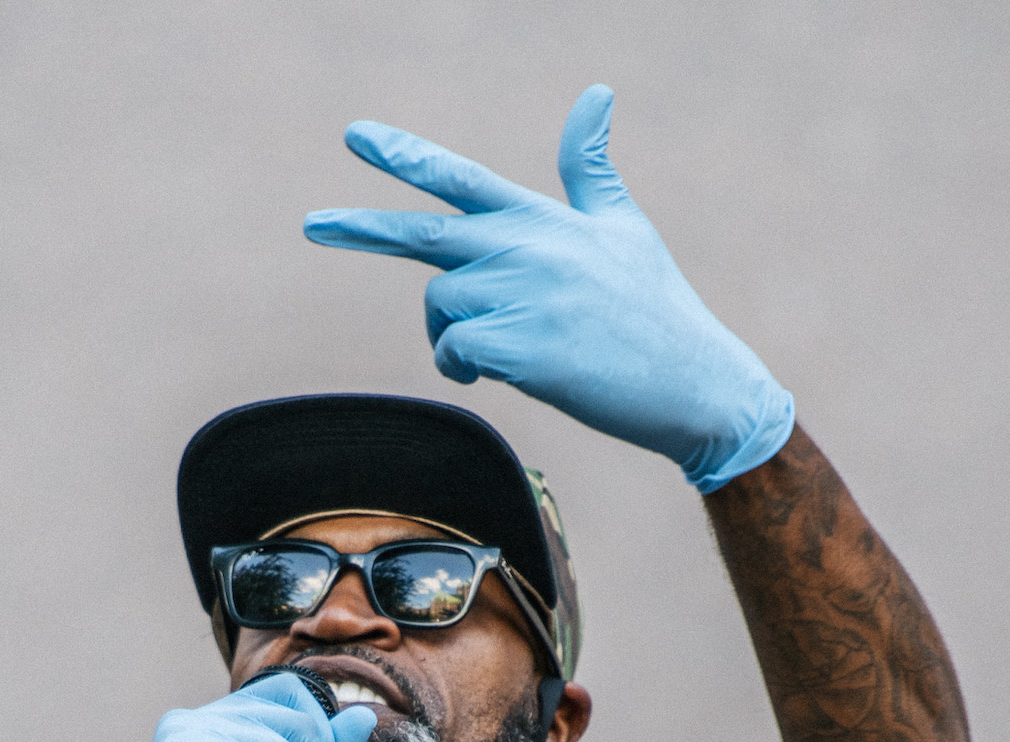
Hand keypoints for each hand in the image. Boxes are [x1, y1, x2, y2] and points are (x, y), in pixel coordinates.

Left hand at [304, 84, 795, 493]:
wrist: (697, 383)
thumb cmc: (657, 309)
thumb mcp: (622, 224)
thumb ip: (589, 165)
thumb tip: (596, 91)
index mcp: (543, 219)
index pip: (461, 177)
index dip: (406, 154)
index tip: (356, 135)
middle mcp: (527, 248)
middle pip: (423, 234)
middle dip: (361, 228)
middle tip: (312, 225)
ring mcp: (524, 295)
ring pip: (441, 307)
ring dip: (454, 338)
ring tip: (505, 352)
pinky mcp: (523, 345)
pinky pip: (456, 351)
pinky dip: (467, 367)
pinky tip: (508, 373)